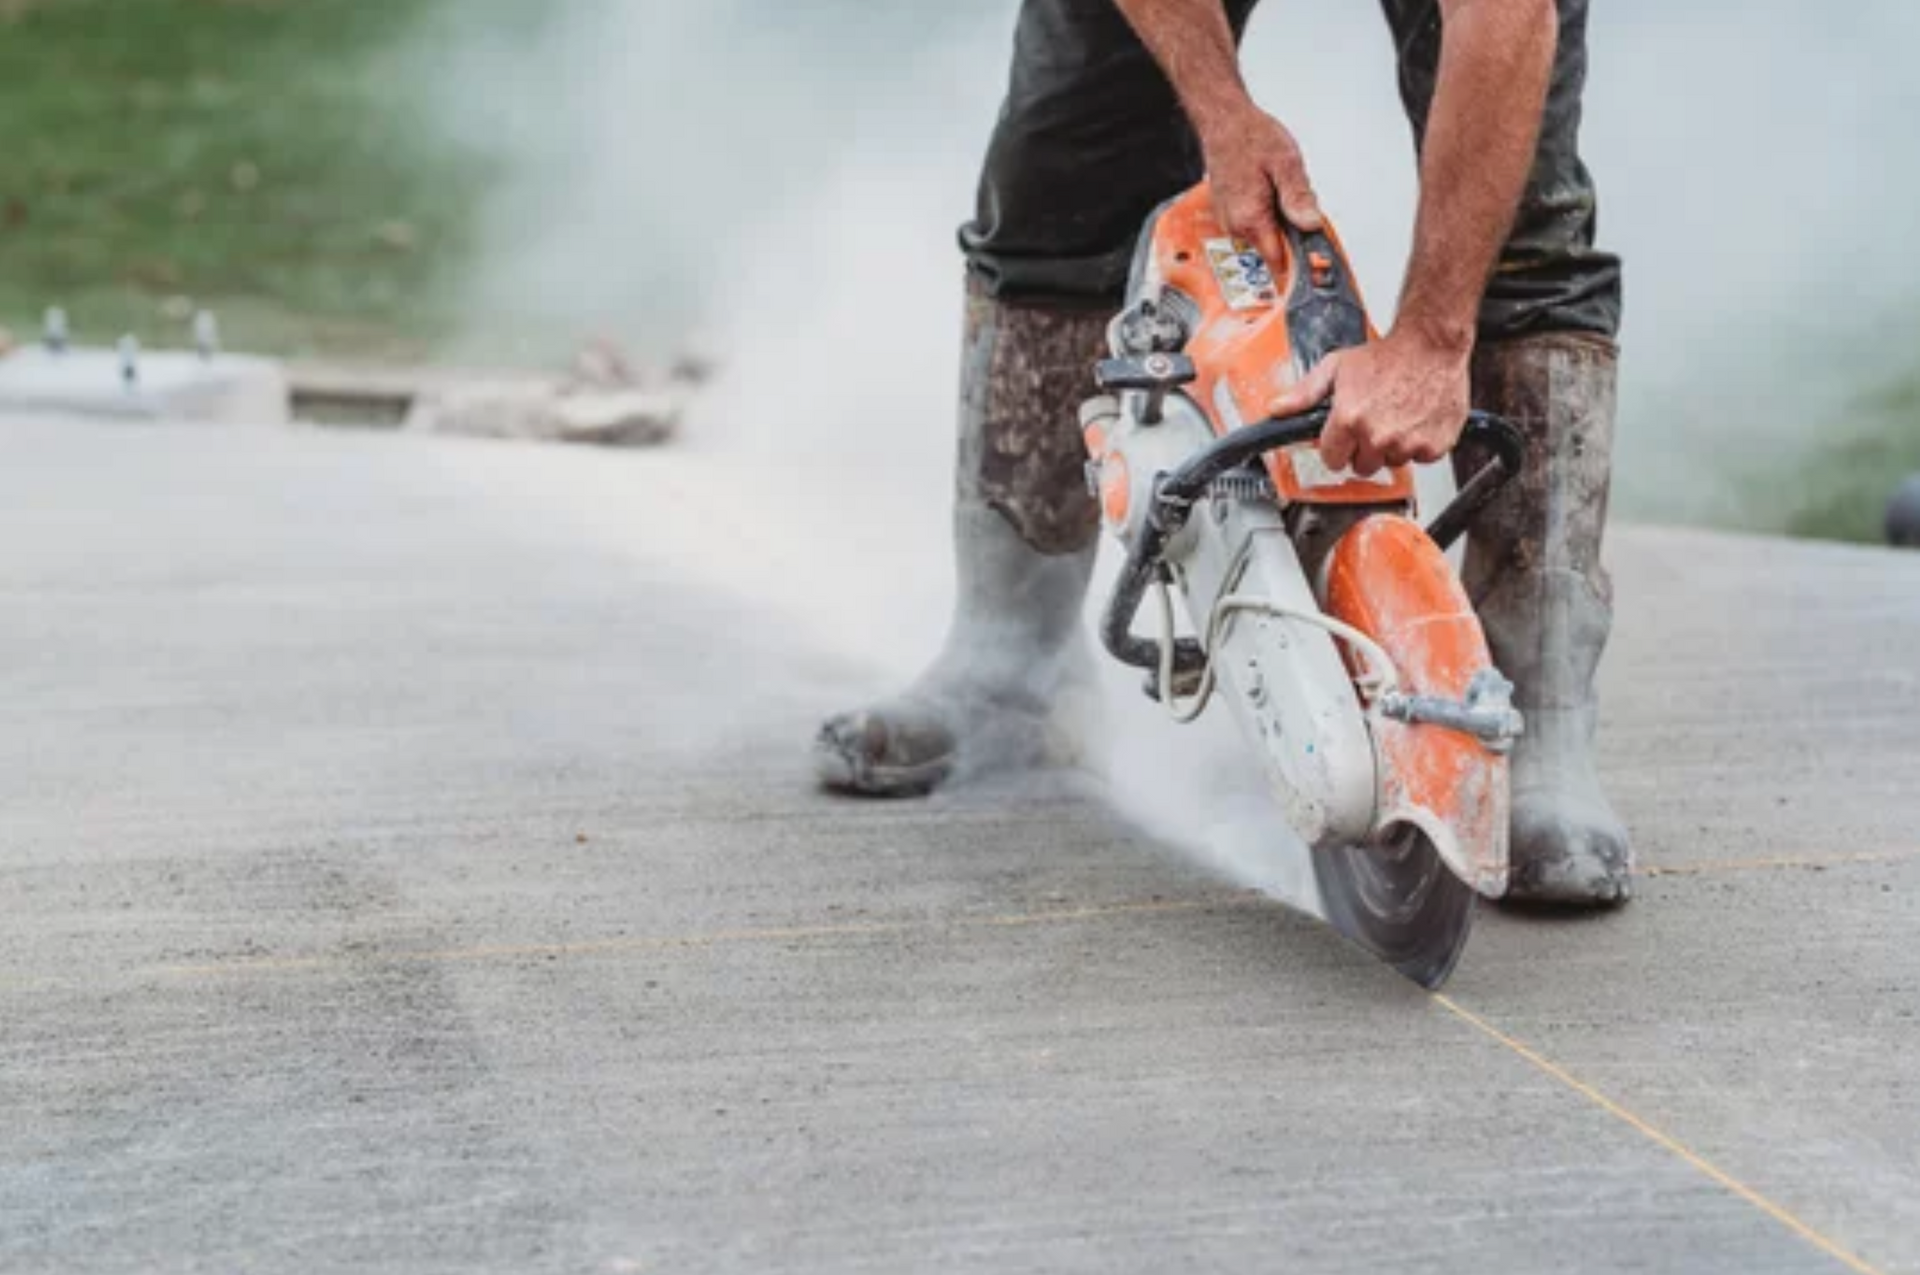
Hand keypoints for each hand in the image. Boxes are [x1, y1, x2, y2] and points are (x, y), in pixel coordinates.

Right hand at [1198, 105, 1322, 268]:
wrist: (1224, 122)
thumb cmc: (1250, 137)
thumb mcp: (1286, 163)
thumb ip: (1299, 198)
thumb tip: (1312, 224)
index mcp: (1250, 218)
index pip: (1279, 261)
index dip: (1300, 260)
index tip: (1314, 255)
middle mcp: (1235, 225)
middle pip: (1274, 248)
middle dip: (1291, 231)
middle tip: (1295, 198)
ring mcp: (1229, 221)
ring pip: (1265, 236)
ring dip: (1278, 220)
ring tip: (1276, 187)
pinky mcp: (1229, 214)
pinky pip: (1254, 224)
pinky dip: (1266, 212)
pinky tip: (1266, 189)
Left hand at [1268, 328, 1472, 476]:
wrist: (1432, 344)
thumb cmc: (1388, 355)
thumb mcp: (1336, 367)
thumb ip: (1305, 393)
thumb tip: (1277, 409)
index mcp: (1349, 419)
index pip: (1332, 460)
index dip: (1336, 448)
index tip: (1344, 437)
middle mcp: (1377, 435)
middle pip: (1362, 466)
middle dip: (1364, 449)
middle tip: (1373, 422)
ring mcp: (1407, 443)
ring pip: (1391, 463)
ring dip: (1392, 447)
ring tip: (1397, 416)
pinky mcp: (1434, 445)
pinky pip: (1420, 459)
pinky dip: (1420, 445)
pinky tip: (1416, 420)